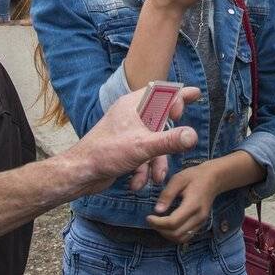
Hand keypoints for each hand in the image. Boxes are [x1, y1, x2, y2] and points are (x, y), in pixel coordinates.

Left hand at [66, 86, 200, 193]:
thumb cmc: (106, 153)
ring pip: (152, 142)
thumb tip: (194, 136)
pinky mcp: (123, 148)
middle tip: (186, 132)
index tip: (192, 99)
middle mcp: (131, 115)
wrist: (80, 173)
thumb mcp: (143, 147)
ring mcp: (127, 132)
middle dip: (170, 138)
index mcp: (134, 105)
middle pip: (160, 117)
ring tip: (156, 179)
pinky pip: (142, 155)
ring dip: (156, 163)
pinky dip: (143, 169)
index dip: (178, 96)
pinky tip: (137, 183)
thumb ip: (170, 141)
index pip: (161, 91)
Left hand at [145, 162, 222, 242]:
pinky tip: (167, 225)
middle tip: (151, 220)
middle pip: (176, 233)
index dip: (158, 223)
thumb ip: (167, 195)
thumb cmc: (194, 176)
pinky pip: (186, 236)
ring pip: (181, 238)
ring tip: (158, 224)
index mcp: (192, 205)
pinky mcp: (200, 225)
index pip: (173, 222)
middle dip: (160, 229)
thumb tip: (157, 210)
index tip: (148, 217)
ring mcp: (201, 223)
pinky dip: (174, 235)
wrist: (213, 179)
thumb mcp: (178, 179)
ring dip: (167, 234)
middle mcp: (198, 217)